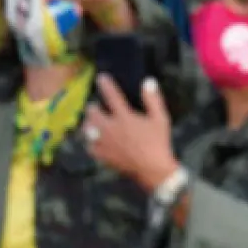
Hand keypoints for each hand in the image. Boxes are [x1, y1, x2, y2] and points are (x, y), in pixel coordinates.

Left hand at [83, 76, 178, 192]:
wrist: (152, 169)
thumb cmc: (158, 143)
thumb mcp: (160, 119)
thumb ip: (153, 99)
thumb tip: (148, 81)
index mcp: (124, 117)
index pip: (111, 95)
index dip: (105, 84)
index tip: (101, 77)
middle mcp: (110, 128)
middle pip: (92, 112)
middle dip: (93, 107)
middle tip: (97, 107)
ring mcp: (103, 142)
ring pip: (87, 128)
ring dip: (89, 123)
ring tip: (94, 122)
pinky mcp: (101, 155)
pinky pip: (88, 145)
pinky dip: (90, 141)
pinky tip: (95, 139)